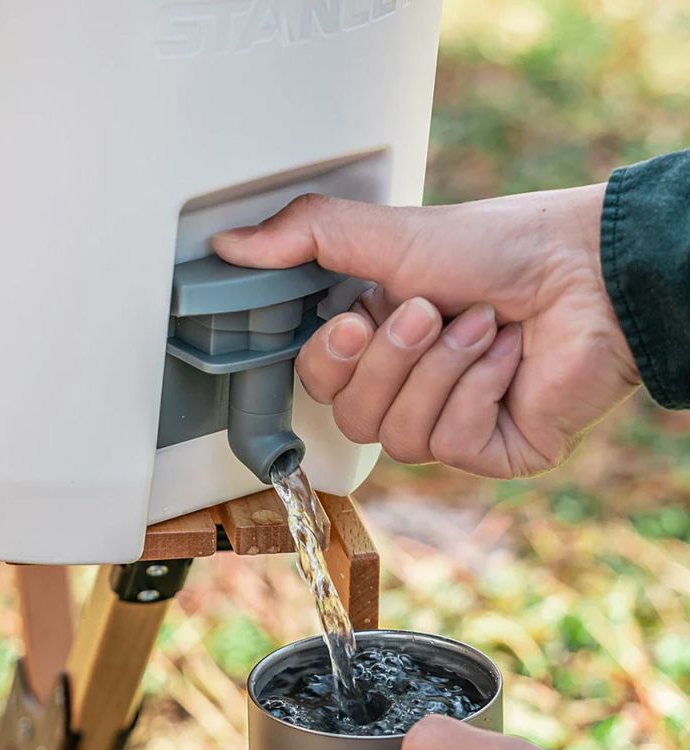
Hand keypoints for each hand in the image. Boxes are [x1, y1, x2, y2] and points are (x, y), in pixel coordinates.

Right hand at [212, 189, 639, 477]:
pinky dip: (479, 389)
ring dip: (439, 371)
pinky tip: (506, 357)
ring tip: (477, 325)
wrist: (588, 270)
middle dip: (390, 361)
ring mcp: (446, 421)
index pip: (317, 381)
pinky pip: (452, 443)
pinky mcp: (487, 449)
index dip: (325, 361)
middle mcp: (405, 384)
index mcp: (374, 339)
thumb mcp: (388, 234)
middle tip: (428, 310)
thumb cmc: (497, 246)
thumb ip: (305, 237)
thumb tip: (228, 245)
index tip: (350, 319)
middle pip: (351, 416)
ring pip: (397, 435)